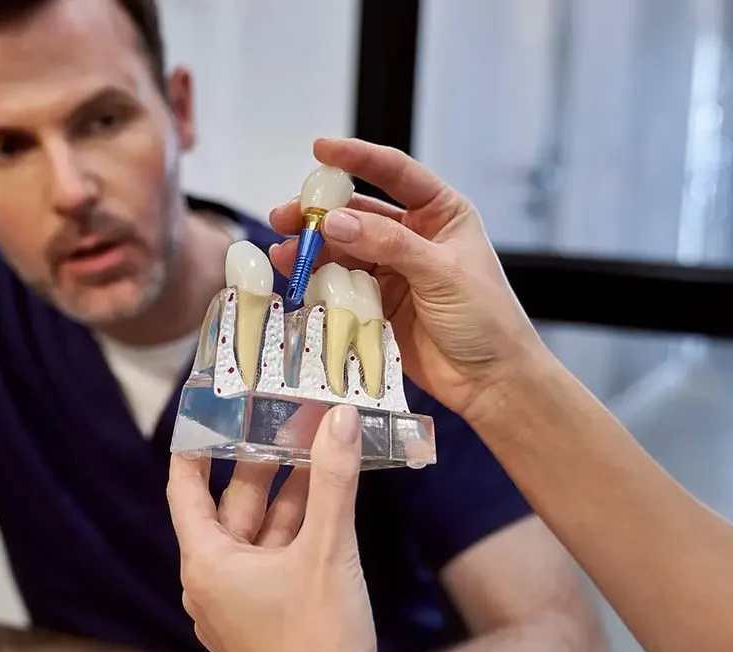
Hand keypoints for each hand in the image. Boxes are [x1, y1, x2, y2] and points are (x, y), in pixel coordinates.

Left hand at [167, 405, 375, 651]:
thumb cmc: (318, 646)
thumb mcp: (328, 552)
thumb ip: (334, 481)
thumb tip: (340, 417)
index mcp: (207, 562)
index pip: (185, 485)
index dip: (196, 442)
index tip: (212, 405)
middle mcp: (215, 578)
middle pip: (232, 501)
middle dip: (261, 458)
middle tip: (284, 414)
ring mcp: (242, 597)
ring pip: (261, 527)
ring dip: (289, 490)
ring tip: (315, 445)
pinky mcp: (268, 611)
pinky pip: (278, 552)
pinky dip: (301, 523)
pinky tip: (328, 497)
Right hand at [269, 137, 543, 417]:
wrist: (490, 380)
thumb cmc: (485, 318)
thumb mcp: (441, 272)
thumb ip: (388, 244)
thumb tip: (334, 221)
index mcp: (440, 214)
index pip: (396, 174)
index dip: (358, 158)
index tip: (321, 150)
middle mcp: (413, 237)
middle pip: (359, 214)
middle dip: (321, 213)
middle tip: (286, 217)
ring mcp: (393, 271)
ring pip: (344, 250)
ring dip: (313, 250)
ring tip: (283, 254)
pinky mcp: (378, 304)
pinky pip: (342, 285)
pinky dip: (318, 281)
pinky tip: (297, 280)